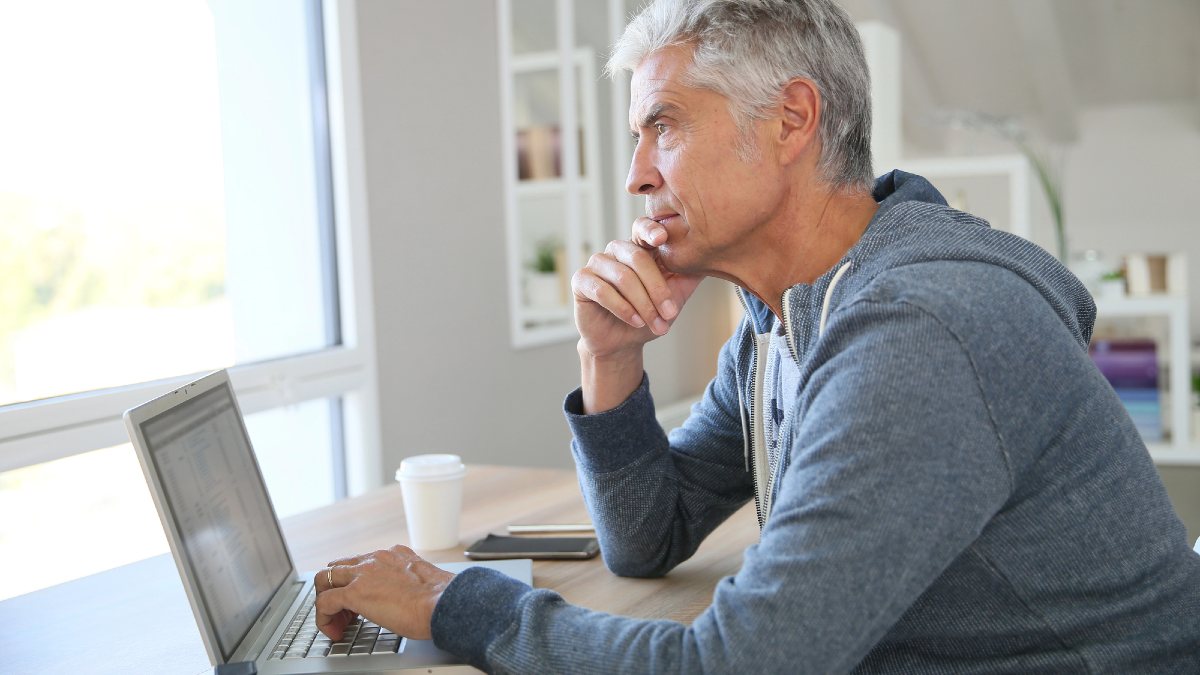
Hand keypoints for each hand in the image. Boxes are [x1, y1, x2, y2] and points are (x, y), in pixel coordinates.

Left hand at [314, 545, 453, 640]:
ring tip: (337, 623)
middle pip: (338, 567)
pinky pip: (325, 601)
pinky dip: (324, 617)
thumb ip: (409, 585)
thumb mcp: (423, 583)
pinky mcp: (355, 592)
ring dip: (326, 601)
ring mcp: (364, 573)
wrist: (444, 602)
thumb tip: (410, 600)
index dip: (355, 582)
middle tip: (344, 612)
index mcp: (395, 555)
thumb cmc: (441, 599)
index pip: (362, 562)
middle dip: (335, 589)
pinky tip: (334, 630)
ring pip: (325, 579)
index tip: (360, 602)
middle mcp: (377, 558)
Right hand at [572, 216, 702, 358]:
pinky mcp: (581, 281)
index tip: (662, 239)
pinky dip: (622, 308)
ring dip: (643, 304)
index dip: (651, 230)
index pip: (643, 227)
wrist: (622, 343)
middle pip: (638, 258)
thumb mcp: (675, 296)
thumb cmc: (649, 315)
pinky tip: (635, 321)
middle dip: (657, 289)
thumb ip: (689, 276)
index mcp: (639, 248)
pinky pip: (602, 290)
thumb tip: (715, 258)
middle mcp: (616, 250)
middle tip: (671, 314)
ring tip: (655, 324)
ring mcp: (597, 263)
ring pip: (622, 276)